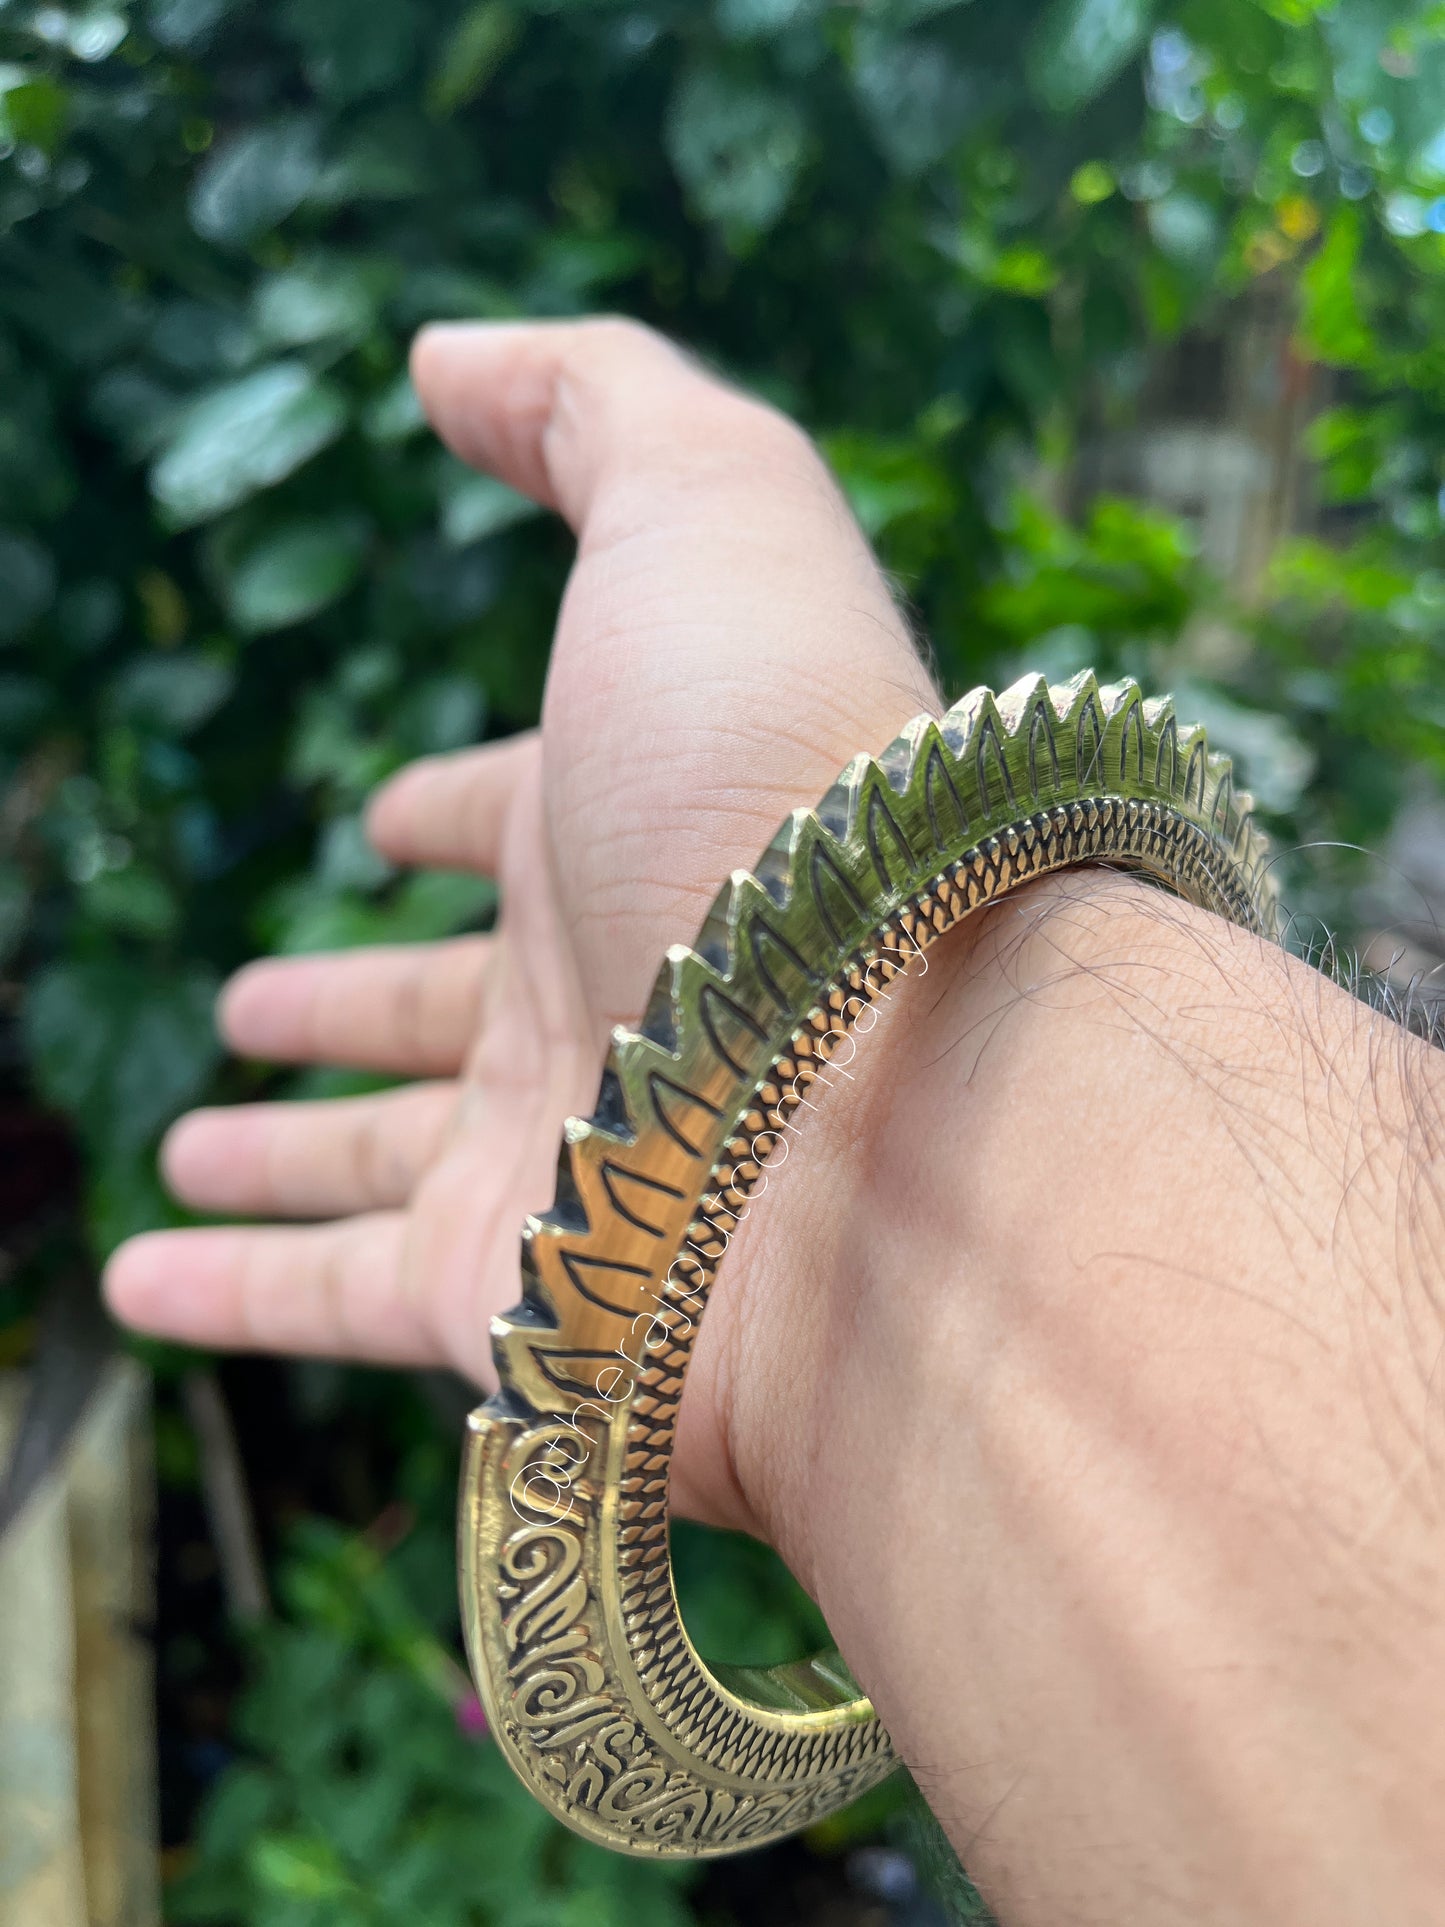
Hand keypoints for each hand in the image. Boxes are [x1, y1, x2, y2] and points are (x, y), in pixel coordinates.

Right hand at [104, 317, 936, 1526]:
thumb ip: (589, 406)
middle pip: (452, 1006)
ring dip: (283, 1152)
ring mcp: (557, 1159)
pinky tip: (136, 1285)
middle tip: (260, 1004)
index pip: (528, 817)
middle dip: (356, 999)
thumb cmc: (790, 784)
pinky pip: (327, 1302)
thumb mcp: (707, 512)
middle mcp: (608, 1002)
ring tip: (191, 1148)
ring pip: (381, 1163)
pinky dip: (228, 1295)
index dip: (460, 811)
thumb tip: (450, 356)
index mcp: (642, 830)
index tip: (395, 818)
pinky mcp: (506, 1303)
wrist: (894, 1090)